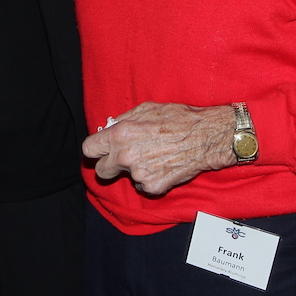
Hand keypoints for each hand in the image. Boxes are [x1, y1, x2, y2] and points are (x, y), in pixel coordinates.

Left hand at [81, 102, 236, 195]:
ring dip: (135, 170)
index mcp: (120, 134)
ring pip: (126, 178)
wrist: (205, 137)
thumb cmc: (178, 119)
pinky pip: (144, 186)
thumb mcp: (146, 109)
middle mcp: (125, 156)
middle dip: (109, 166)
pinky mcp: (154, 187)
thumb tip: (108, 128)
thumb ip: (123, 120)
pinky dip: (151, 179)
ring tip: (155, 156)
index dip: (95, 150)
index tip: (100, 151)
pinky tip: (163, 166)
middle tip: (123, 159)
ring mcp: (139, 174)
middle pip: (101, 171)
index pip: (89, 149)